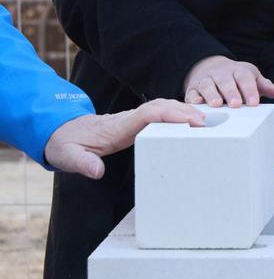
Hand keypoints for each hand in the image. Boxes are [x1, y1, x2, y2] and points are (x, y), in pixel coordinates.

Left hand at [44, 99, 204, 178]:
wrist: (62, 132)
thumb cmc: (67, 144)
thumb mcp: (68, 156)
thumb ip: (82, 163)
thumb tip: (97, 171)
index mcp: (117, 126)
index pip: (148, 114)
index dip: (170, 114)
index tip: (189, 120)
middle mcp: (128, 118)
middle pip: (161, 106)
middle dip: (185, 111)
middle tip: (207, 122)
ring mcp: (133, 118)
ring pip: (163, 107)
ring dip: (184, 110)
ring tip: (206, 121)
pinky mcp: (136, 122)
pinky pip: (161, 113)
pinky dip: (178, 113)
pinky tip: (190, 120)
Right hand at [184, 55, 273, 107]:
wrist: (212, 68)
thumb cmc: (237, 78)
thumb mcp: (252, 78)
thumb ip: (264, 86)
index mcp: (239, 71)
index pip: (245, 79)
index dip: (249, 90)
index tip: (254, 103)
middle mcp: (221, 74)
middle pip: (226, 81)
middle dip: (231, 92)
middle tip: (235, 105)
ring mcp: (206, 80)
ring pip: (208, 85)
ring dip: (212, 95)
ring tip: (217, 105)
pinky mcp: (193, 88)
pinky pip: (192, 92)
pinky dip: (193, 98)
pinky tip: (197, 104)